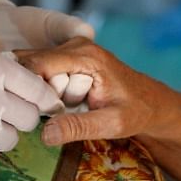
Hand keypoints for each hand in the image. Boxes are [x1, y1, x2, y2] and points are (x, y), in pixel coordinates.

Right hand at [15, 37, 179, 145]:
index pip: (36, 65)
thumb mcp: (112, 124)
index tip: (46, 112)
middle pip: (30, 66)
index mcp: (86, 55)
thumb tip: (45, 134)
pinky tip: (62, 102)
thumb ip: (79, 127)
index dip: (31, 90)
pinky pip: (39, 73)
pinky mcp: (66, 59)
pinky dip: (43, 90)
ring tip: (67, 106)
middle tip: (64, 109)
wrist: (150, 102)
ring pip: (32, 71)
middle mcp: (75, 45)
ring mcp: (70, 50)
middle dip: (37, 92)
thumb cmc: (136, 112)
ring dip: (40, 92)